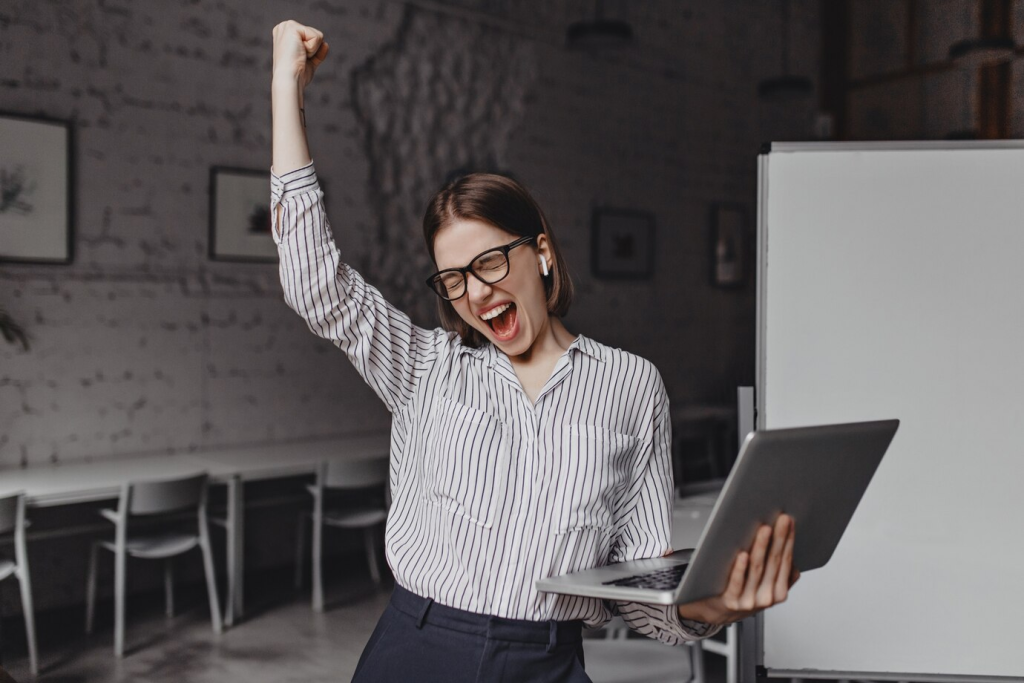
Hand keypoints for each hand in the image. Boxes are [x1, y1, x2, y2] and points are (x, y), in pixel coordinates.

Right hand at [272, 20, 328, 87]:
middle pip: (315, 35)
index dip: (310, 52)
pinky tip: (299, 52)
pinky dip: (312, 48)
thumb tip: (325, 44)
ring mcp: (287, 26)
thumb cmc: (296, 75)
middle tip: (298, 58)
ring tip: (298, 56)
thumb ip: (317, 53)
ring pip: (317, 36)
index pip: (311, 39)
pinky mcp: (292, 27)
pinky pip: (317, 37)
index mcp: (285, 35)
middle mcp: (284, 27)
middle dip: (312, 50)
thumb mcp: (309, 63)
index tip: (298, 59)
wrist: (289, 80)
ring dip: (312, 50)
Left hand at [677, 513, 799, 626]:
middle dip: (779, 539)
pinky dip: (740, 569)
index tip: (789, 522)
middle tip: (782, 520)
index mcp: (778, 592)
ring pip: (757, 569)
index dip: (788, 541)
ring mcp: (749, 600)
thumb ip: (780, 574)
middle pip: (774, 563)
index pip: (785, 561)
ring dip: (762, 547)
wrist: (717, 612)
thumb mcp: (766, 586)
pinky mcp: (731, 601)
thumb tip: (792, 557)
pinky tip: (742, 555)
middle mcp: (766, 597)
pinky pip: (737, 583)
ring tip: (764, 530)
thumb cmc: (742, 593)